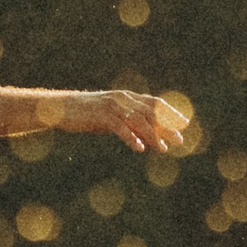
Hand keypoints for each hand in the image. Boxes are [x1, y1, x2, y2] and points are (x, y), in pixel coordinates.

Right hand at [67, 90, 187, 153]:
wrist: (61, 108)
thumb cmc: (89, 115)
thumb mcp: (114, 119)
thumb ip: (131, 124)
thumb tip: (150, 138)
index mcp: (128, 97)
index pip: (155, 103)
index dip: (171, 113)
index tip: (185, 123)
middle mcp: (123, 99)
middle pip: (150, 113)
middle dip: (167, 127)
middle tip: (179, 141)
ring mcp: (113, 106)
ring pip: (138, 120)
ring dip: (152, 135)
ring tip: (163, 149)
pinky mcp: (101, 115)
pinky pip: (120, 127)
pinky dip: (131, 137)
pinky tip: (139, 148)